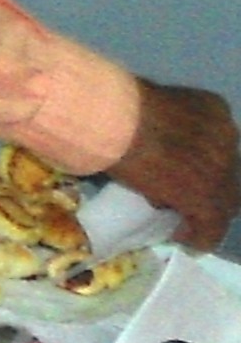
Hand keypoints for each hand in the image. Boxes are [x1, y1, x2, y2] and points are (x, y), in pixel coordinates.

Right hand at [115, 80, 240, 250]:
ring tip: (182, 220)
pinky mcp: (206, 198)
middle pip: (228, 172)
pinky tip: (182, 237)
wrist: (113, 120)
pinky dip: (200, 235)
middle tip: (180, 194)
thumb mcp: (149, 107)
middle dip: (207, 184)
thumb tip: (145, 142)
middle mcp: (227, 137)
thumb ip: (159, 123)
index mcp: (214, 109)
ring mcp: (221, 169)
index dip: (200, 160)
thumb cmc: (116, 105)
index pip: (218, 144)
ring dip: (206, 211)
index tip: (178, 168)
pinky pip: (212, 225)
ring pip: (227, 199)